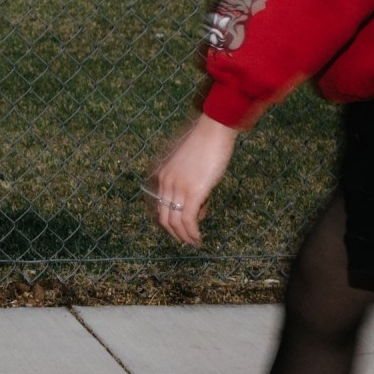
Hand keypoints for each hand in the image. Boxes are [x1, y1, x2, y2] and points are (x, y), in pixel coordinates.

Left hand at [146, 113, 239, 246]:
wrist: (212, 131)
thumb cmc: (206, 144)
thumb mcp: (191, 165)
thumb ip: (189, 182)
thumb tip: (198, 200)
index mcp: (164, 176)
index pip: (160, 205)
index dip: (169, 221)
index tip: (180, 228)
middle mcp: (166, 184)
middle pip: (164, 217)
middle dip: (175, 232)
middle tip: (186, 241)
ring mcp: (178, 188)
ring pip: (176, 221)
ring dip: (185, 236)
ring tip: (194, 242)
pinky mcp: (193, 192)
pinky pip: (189, 219)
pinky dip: (192, 232)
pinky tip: (198, 238)